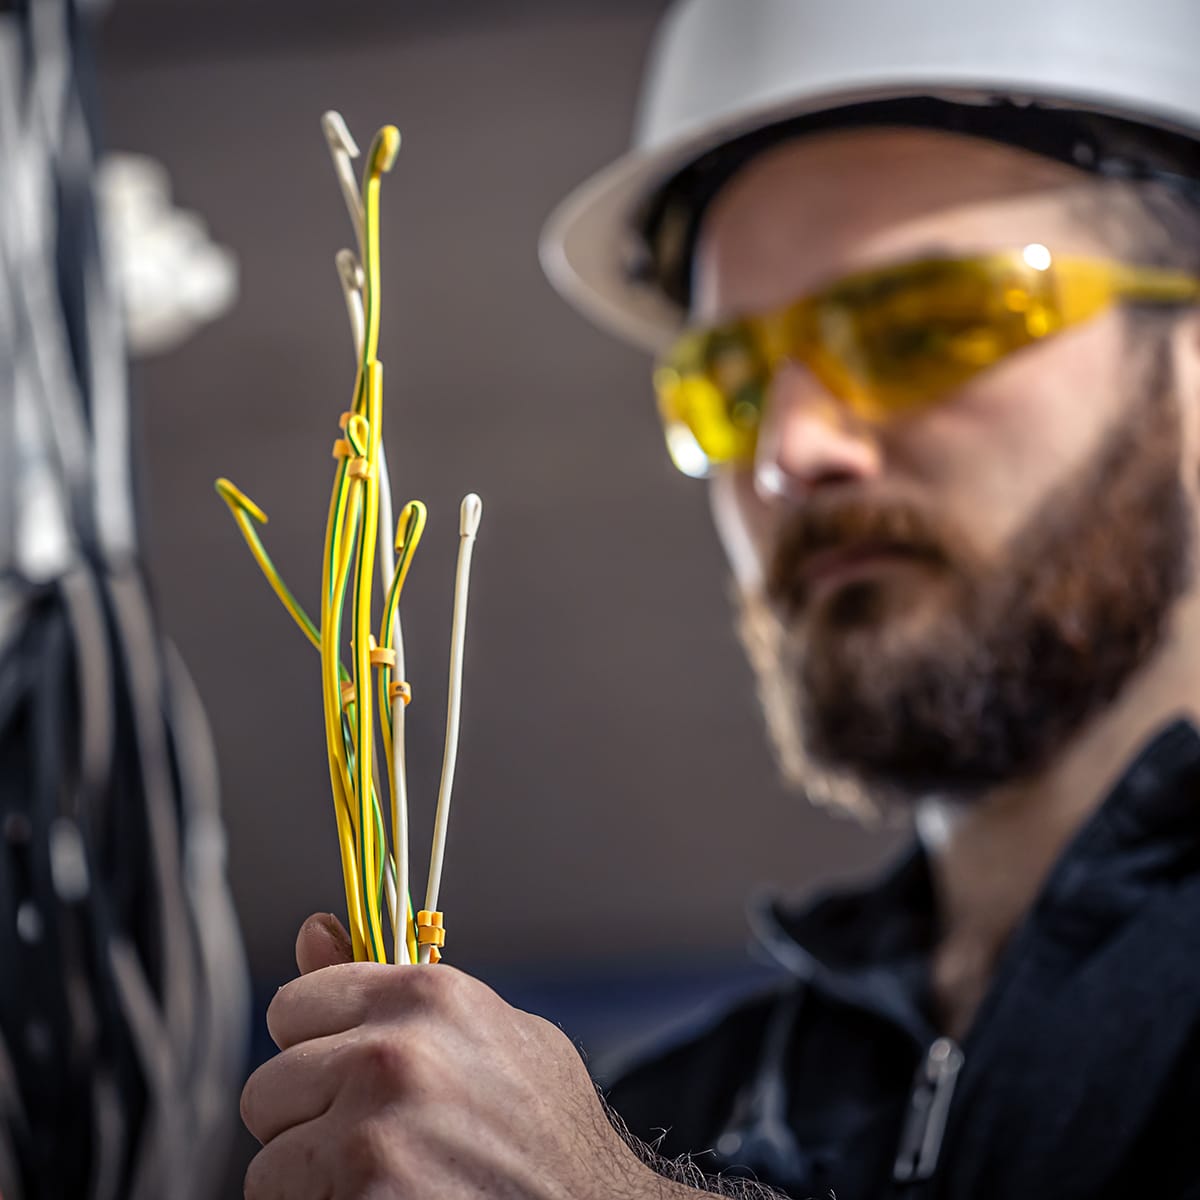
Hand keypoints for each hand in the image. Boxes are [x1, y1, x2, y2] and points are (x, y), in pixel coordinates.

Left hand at [240, 914, 667, 1199]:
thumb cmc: (546, 1127)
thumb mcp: (484, 1031)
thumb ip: (389, 984)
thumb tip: (311, 929)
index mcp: (424, 996)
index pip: (292, 1008)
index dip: (315, 1047)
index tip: (345, 1076)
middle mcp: (392, 1057)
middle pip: (267, 1090)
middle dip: (306, 1122)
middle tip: (371, 1145)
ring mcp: (372, 1142)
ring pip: (268, 1167)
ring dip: (310, 1185)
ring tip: (383, 1184)